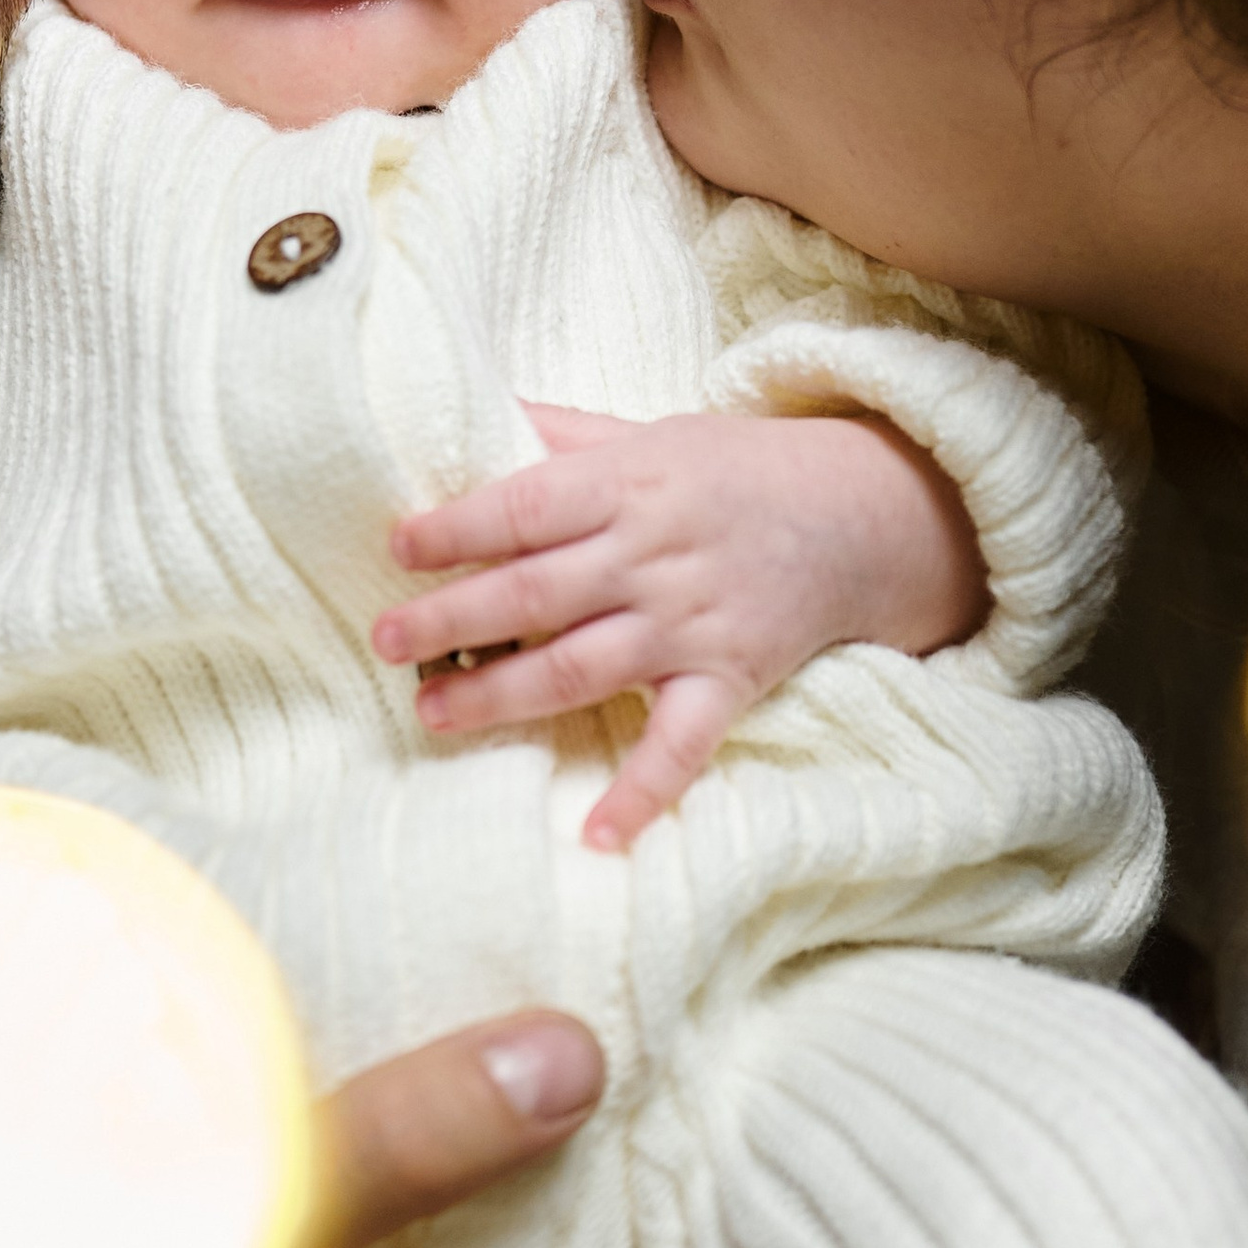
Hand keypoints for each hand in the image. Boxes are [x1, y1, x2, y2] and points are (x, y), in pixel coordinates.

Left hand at [375, 401, 988, 848]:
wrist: (861, 515)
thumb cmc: (735, 471)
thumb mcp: (649, 431)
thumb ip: (560, 434)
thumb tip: (468, 413)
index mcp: (628, 485)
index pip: (525, 507)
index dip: (458, 530)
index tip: (399, 548)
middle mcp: (653, 557)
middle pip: (534, 593)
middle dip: (452, 619)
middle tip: (386, 643)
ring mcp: (691, 624)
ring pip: (580, 668)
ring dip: (502, 695)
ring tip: (434, 710)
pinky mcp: (728, 681)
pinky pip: (680, 745)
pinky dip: (643, 792)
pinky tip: (596, 834)